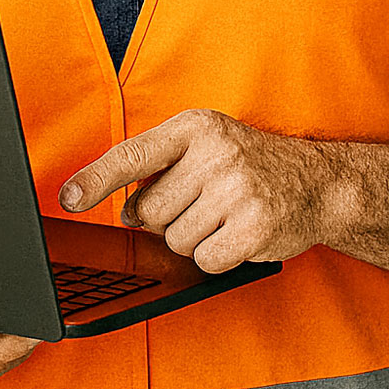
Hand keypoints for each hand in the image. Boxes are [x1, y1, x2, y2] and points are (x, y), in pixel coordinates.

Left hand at [58, 108, 332, 272]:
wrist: (319, 183)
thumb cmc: (250, 166)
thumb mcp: (205, 147)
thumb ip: (160, 170)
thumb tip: (125, 213)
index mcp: (194, 127)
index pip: (133, 155)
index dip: (95, 180)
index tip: (69, 199)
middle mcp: (215, 153)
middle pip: (149, 212)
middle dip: (165, 219)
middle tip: (200, 205)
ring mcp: (237, 189)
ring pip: (174, 240)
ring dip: (193, 238)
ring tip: (222, 217)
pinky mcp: (255, 226)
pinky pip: (204, 260)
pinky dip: (215, 257)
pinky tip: (236, 235)